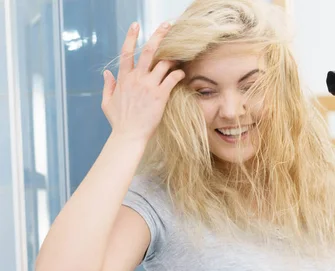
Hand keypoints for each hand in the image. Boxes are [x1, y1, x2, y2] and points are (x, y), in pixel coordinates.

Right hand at [101, 21, 185, 142]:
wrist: (129, 135)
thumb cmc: (118, 122)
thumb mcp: (107, 102)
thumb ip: (108, 86)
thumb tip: (106, 73)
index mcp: (123, 78)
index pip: (126, 52)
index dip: (131, 37)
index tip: (136, 25)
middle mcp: (136, 79)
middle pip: (148, 51)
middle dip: (159, 36)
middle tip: (167, 26)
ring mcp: (148, 86)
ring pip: (163, 64)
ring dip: (173, 58)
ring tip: (179, 57)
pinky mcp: (160, 96)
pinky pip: (172, 79)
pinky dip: (179, 74)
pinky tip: (182, 74)